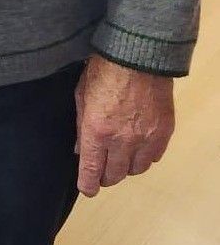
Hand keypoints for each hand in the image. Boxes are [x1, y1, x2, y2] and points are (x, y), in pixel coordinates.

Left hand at [74, 53, 174, 196]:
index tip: (87, 188)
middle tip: (102, 172)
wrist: (138, 56)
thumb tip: (79, 150)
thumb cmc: (103, 71)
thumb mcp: (81, 97)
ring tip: (120, 158)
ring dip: (125, 167)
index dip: (88, 185)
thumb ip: (80, 126)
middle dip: (105, 176)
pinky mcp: (163, 132)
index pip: (91, 171)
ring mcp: (144, 138)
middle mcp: (121, 140)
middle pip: (114, 175)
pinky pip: (153, 158)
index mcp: (96, 131)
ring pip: (135, 169)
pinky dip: (144, 157)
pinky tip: (138, 148)